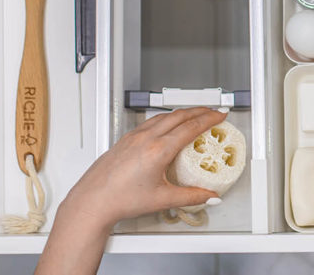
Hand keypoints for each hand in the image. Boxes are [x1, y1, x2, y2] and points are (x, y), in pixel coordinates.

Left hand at [59, 107, 226, 230]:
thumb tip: (209, 197)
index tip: (220, 115)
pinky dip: (166, 118)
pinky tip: (167, 124)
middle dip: (200, 111)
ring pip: (164, 116)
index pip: (191, 127)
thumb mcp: (162, 200)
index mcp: (158, 150)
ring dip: (183, 112)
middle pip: (180, 115)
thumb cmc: (120, 200)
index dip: (209, 119)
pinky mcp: (125, 139)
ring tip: (193, 115)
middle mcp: (146, 139)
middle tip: (213, 112)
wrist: (92, 202)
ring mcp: (134, 137)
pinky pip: (151, 121)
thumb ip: (191, 197)